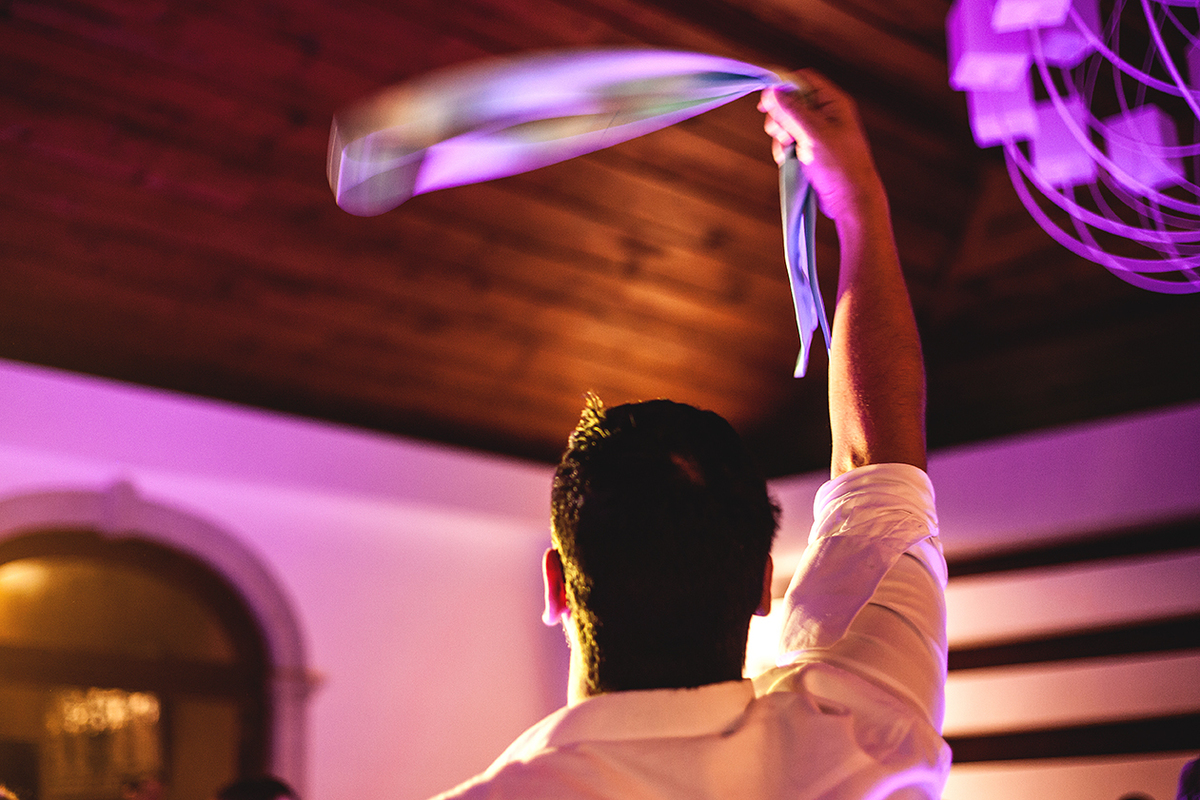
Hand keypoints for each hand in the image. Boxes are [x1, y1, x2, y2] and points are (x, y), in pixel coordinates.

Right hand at [758, 70, 886, 222]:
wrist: (850, 199)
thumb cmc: (839, 165)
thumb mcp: (812, 133)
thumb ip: (791, 111)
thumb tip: (771, 91)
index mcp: (833, 103)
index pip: (804, 80)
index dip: (783, 86)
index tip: (765, 102)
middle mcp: (826, 114)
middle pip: (791, 101)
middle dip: (780, 118)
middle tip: (782, 135)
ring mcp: (818, 132)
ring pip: (787, 123)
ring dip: (780, 136)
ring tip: (787, 152)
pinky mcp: (812, 149)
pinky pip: (790, 141)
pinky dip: (784, 149)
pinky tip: (787, 160)